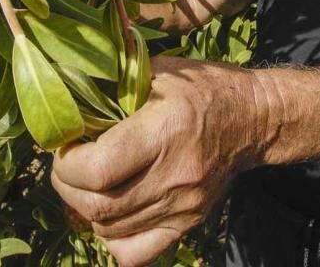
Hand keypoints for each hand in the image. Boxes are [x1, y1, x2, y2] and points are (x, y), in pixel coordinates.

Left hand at [51, 56, 269, 266]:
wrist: (255, 119)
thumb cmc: (203, 88)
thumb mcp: (160, 71)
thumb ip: (115, 82)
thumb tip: (67, 90)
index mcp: (165, 130)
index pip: (97, 169)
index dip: (66, 164)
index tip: (64, 146)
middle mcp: (175, 174)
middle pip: (98, 206)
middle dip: (67, 187)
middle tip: (66, 166)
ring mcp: (184, 205)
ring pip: (109, 230)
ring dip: (85, 209)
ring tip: (86, 182)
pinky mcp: (189, 222)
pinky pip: (136, 252)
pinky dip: (112, 238)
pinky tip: (112, 212)